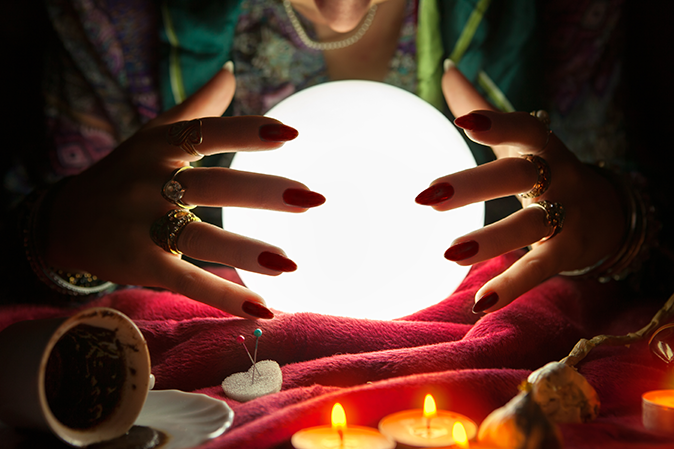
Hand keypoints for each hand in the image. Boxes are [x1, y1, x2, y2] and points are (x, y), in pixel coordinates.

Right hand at [43, 66, 324, 318]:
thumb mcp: (153, 134)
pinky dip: (223, 296)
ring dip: (245, 251)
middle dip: (261, 192)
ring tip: (290, 262)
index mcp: (158, 147)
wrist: (66, 221)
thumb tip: (231, 70)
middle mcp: (149, 183)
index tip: (289, 134)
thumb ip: (197, 108)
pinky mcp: (138, 265)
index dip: (245, 132)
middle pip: (211, 186)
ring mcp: (141, 226)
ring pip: (198, 238)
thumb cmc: (124, 172)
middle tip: (312, 198)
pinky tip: (263, 307)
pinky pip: (185, 281)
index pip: (204, 134)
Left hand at [415, 64, 624, 312]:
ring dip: (491, 239)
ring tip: (450, 253)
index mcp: (541, 147)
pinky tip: (481, 302)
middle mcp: (557, 178)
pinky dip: (512, 285)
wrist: (609, 212)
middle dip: (475, 184)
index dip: (496, 124)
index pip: (523, 128)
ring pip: (529, 225)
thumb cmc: (548, 170)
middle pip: (517, 176)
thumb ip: (481, 108)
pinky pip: (539, 269)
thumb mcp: (521, 141)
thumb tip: (449, 69)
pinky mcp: (567, 253)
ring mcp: (565, 217)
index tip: (463, 120)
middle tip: (427, 195)